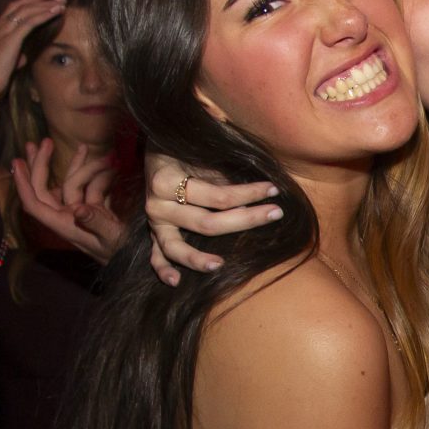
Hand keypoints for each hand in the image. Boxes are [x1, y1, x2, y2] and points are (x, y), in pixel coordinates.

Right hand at [0, 0, 68, 92]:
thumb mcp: (7, 64)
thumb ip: (16, 56)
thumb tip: (25, 56)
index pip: (13, 10)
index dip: (28, 2)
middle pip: (20, 6)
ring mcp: (3, 32)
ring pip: (26, 11)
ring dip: (45, 5)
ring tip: (61, 2)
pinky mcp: (10, 39)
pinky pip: (30, 22)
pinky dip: (44, 15)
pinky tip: (55, 12)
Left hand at [11, 140, 126, 259]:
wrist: (141, 264)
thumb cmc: (125, 255)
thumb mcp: (112, 239)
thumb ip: (96, 222)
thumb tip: (79, 208)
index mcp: (64, 225)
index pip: (34, 204)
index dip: (23, 184)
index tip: (17, 162)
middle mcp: (68, 217)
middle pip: (45, 189)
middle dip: (42, 165)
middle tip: (44, 142)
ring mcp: (81, 212)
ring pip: (72, 183)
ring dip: (84, 166)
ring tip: (99, 152)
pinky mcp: (96, 210)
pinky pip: (91, 187)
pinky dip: (100, 174)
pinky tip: (110, 163)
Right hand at [143, 151, 277, 285]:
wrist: (157, 146)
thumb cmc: (185, 147)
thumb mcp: (201, 150)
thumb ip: (222, 166)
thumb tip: (260, 182)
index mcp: (167, 180)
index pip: (217, 196)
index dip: (248, 193)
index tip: (274, 188)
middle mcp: (158, 204)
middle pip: (205, 223)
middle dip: (245, 220)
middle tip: (276, 214)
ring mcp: (154, 222)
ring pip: (175, 247)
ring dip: (196, 259)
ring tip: (219, 266)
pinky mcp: (153, 233)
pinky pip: (155, 256)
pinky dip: (163, 270)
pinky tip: (176, 282)